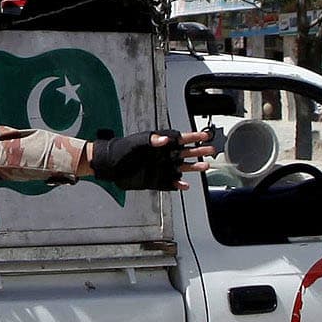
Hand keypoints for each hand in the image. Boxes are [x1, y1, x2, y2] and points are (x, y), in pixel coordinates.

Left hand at [88, 130, 213, 189]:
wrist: (110, 165)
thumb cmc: (122, 149)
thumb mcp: (137, 142)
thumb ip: (152, 140)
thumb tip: (166, 139)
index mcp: (160, 144)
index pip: (180, 139)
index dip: (193, 137)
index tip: (205, 135)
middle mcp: (163, 156)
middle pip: (185, 153)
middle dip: (198, 151)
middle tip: (211, 150)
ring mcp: (161, 168)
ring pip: (182, 168)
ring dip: (193, 167)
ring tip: (205, 166)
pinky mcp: (156, 181)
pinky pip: (171, 183)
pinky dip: (178, 185)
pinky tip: (186, 186)